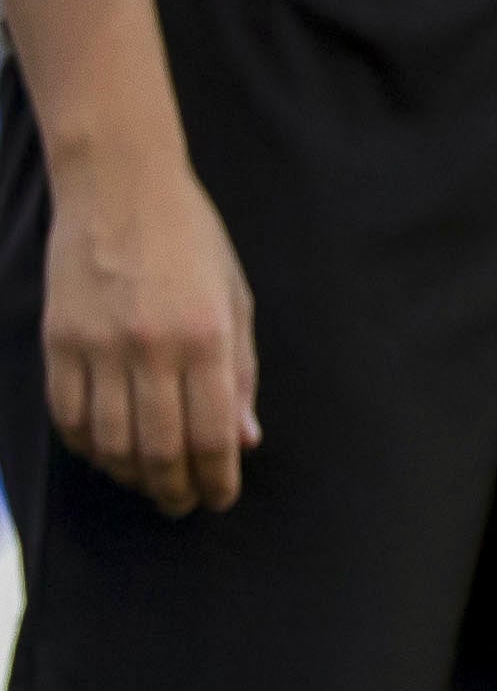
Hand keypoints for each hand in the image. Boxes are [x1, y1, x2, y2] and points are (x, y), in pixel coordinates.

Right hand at [44, 149, 255, 515]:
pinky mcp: (58, 339)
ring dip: (130, 475)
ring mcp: (97, 345)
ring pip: (109, 440)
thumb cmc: (191, 241)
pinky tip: (104, 452)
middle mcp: (151, 348)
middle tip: (182, 504)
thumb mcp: (235, 302)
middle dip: (174, 490)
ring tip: (147, 483)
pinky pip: (66, 412)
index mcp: (206, 339)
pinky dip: (85, 445)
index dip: (217, 481)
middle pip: (159, 449)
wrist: (119, 187)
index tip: (220, 498)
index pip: (212, 437)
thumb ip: (240, 375)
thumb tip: (245, 440)